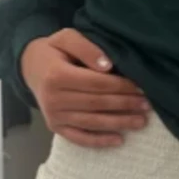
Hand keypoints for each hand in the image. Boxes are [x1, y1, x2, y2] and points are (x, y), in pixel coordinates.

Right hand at [20, 29, 148, 147]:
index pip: (96, 83)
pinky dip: (99, 141)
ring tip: (141, 122)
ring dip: (119, 123)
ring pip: (92, 122)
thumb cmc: (54, 50)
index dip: (121, 86)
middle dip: (125, 105)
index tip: (141, 87)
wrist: (30, 67)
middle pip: (97, 104)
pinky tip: (119, 140)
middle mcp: (53, 99)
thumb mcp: (67, 38)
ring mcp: (54, 116)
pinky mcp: (55, 127)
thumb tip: (107, 65)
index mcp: (57, 76)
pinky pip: (79, 137)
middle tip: (147, 105)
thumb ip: (87, 48)